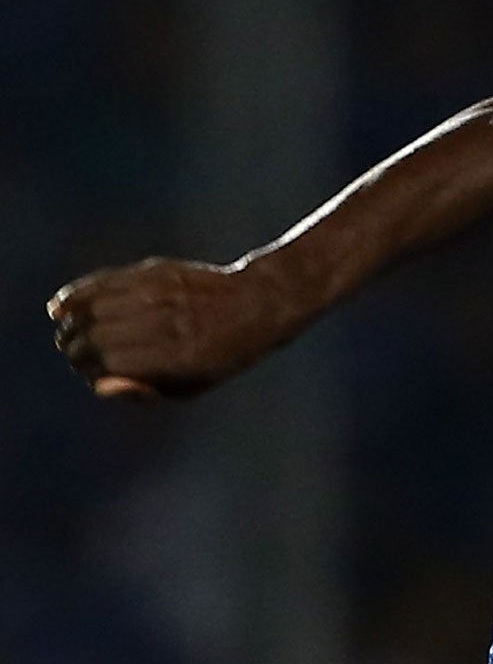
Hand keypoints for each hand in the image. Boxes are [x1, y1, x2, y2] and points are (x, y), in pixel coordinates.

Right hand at [48, 257, 297, 399]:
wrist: (259, 302)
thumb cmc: (222, 354)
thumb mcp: (192, 385)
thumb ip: (144, 392)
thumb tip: (99, 386)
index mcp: (180, 357)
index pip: (111, 364)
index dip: (91, 371)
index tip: (91, 373)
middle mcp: (169, 322)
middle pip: (96, 336)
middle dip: (75, 349)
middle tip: (75, 354)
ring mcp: (163, 293)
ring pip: (94, 307)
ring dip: (72, 323)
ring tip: (69, 332)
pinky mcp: (157, 271)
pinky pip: (105, 281)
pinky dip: (77, 294)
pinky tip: (61, 307)